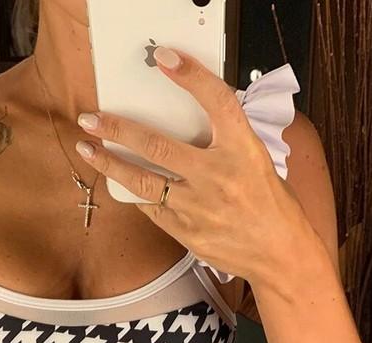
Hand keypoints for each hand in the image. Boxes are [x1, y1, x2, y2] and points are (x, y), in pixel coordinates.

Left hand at [74, 46, 313, 286]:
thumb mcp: (257, 161)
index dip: (190, 76)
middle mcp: (218, 176)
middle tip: (92, 118)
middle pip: (158, 146)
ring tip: (89, 150)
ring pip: (143, 182)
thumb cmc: (271, 206)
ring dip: (111, 165)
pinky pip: (151, 209)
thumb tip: (188, 125)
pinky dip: (135, 194)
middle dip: (118, 129)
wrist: (281, 254)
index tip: (164, 58)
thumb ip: (225, 142)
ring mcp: (199, 207)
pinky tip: (120, 183)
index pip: (216, 102)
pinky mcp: (187, 232)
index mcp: (243, 150)